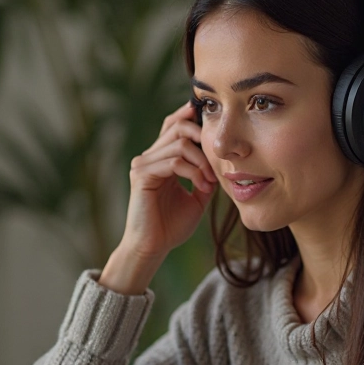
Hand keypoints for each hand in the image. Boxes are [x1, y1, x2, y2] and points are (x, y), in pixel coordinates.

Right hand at [100, 101, 216, 292]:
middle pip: (177, 127)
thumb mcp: (197, 196)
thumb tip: (222, 160)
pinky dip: (193, 172)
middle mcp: (148, 158)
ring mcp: (142, 165)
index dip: (190, 117)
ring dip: (202, 162)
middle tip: (218, 159)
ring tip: (211, 182)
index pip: (173, 126)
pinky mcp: (141, 176)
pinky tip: (203, 186)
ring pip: (179, 145)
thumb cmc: (172, 226)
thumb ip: (205, 175)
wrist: (154, 248)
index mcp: (160, 159)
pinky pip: (173, 162)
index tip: (214, 120)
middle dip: (201, 137)